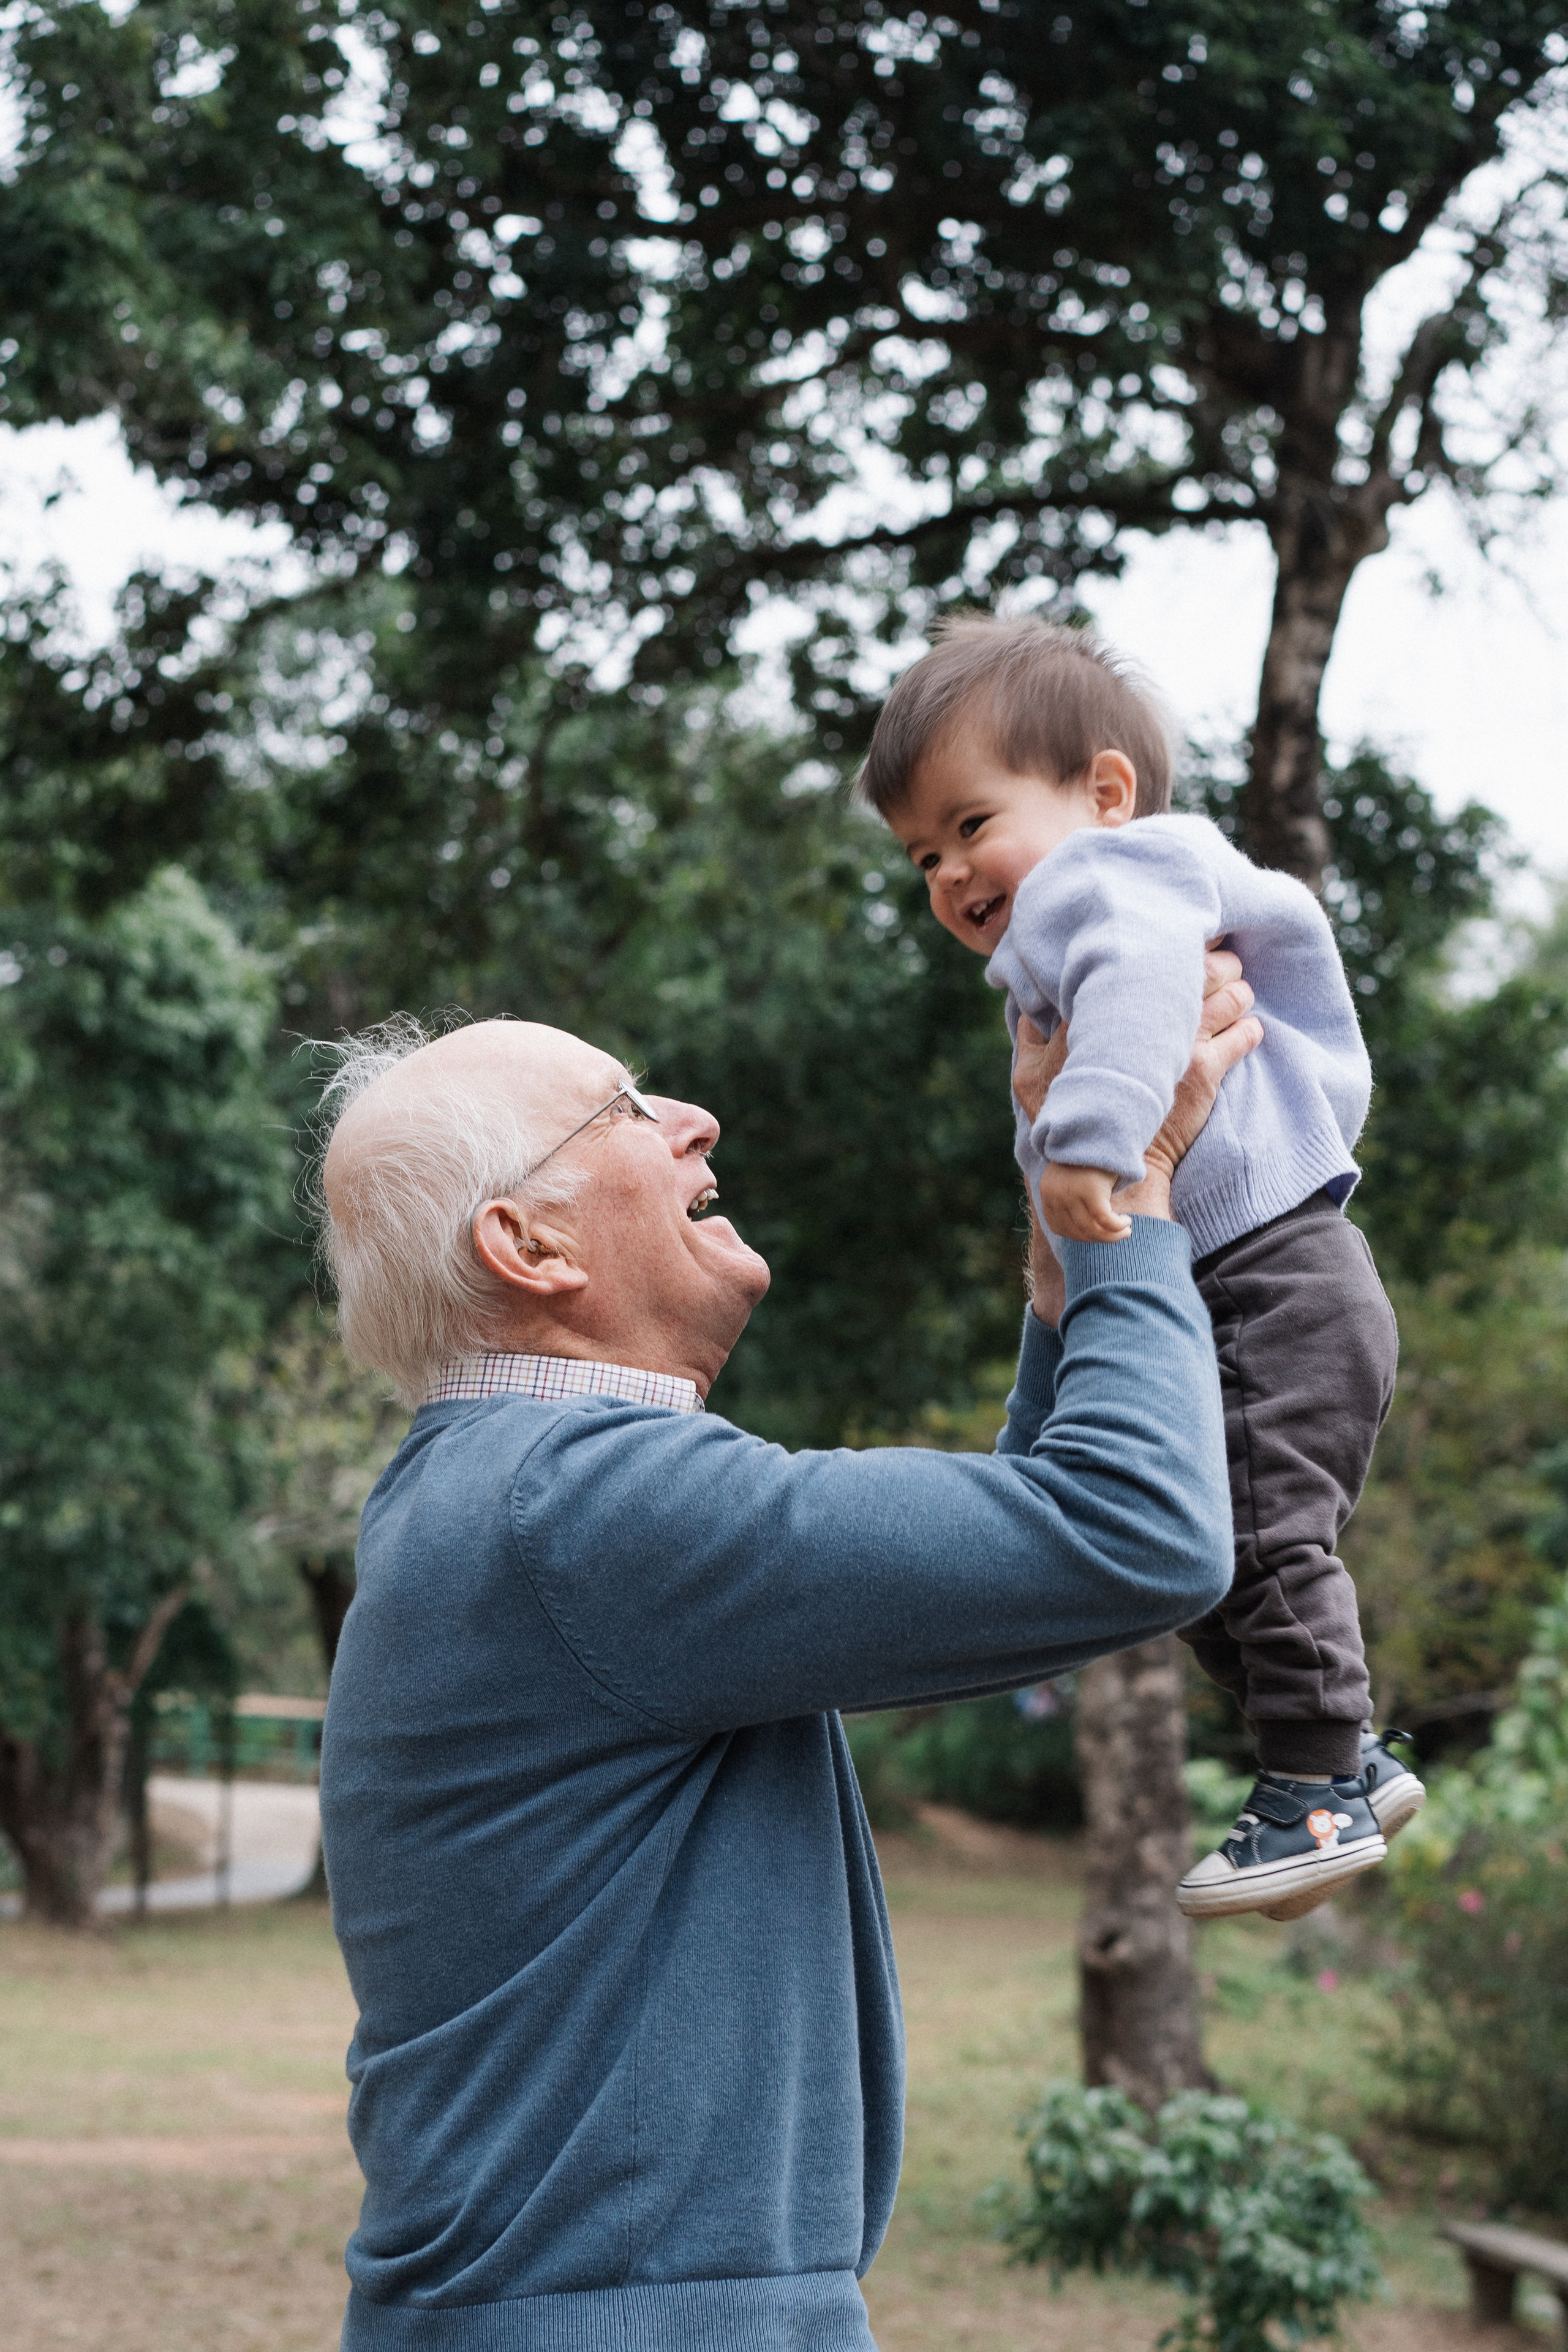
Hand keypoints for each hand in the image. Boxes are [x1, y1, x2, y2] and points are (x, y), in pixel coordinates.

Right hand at [1019, 950, 1261, 1321]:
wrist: (1106, 1177)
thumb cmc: (1065, 1131)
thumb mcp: (1029, 1083)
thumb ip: (1029, 1040)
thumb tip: (1027, 1008)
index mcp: (1096, 1018)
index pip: (1134, 967)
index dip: (1163, 949)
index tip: (1179, 941)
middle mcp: (1135, 1026)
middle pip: (1188, 972)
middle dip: (1214, 961)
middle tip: (1226, 957)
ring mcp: (1172, 1048)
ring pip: (1220, 999)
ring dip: (1237, 991)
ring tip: (1243, 988)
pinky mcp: (1202, 1075)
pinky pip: (1240, 1038)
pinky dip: (1249, 1030)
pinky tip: (1252, 1028)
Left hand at [1038, 1162, 1130, 1243]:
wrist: (1098, 1129)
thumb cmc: (1090, 1156)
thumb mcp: (1073, 1179)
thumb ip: (1073, 1200)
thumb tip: (1085, 1230)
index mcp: (1047, 1193)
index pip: (1059, 1228)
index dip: (1080, 1236)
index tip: (1098, 1234)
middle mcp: (1055, 1195)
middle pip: (1077, 1232)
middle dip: (1100, 1238)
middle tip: (1119, 1234)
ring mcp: (1071, 1194)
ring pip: (1092, 1230)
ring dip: (1112, 1236)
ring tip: (1126, 1230)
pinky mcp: (1090, 1191)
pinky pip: (1106, 1221)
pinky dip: (1118, 1226)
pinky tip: (1126, 1222)